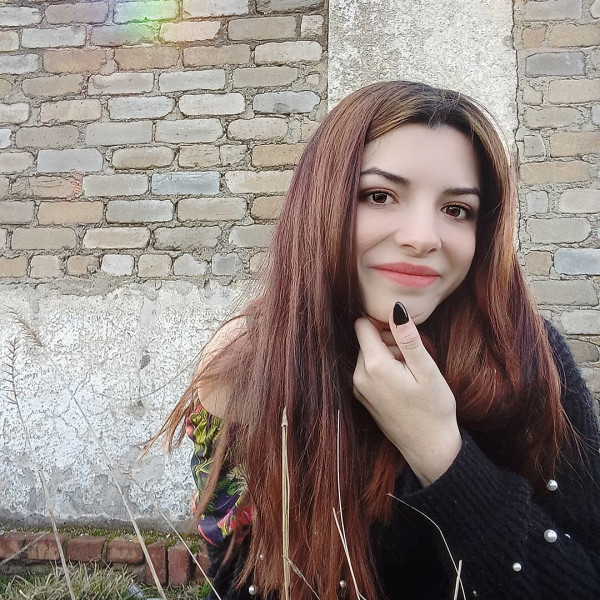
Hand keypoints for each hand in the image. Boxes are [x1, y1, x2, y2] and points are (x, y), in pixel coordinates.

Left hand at [352, 303, 461, 485]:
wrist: (430, 449)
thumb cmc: (433, 409)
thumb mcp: (426, 369)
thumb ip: (408, 337)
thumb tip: (395, 308)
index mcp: (373, 366)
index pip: (362, 324)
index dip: (383, 323)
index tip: (403, 336)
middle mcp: (359, 376)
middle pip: (366, 340)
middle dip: (388, 341)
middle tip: (413, 359)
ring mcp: (358, 389)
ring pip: (368, 355)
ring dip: (388, 356)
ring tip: (410, 374)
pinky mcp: (363, 398)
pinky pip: (368, 371)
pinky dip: (384, 370)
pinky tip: (403, 384)